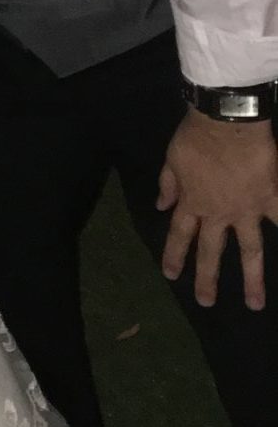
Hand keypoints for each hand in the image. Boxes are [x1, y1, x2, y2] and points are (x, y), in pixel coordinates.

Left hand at [157, 109, 277, 308]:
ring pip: (250, 251)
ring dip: (251, 279)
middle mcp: (219, 213)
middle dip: (207, 278)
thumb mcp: (171, 160)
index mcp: (192, 203)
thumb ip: (168, 185)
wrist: (227, 122)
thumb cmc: (196, 137)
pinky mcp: (270, 198)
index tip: (171, 276)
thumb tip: (161, 206)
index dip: (175, 255)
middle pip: (211, 251)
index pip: (180, 234)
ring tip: (254, 304)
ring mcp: (247, 210)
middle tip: (205, 303)